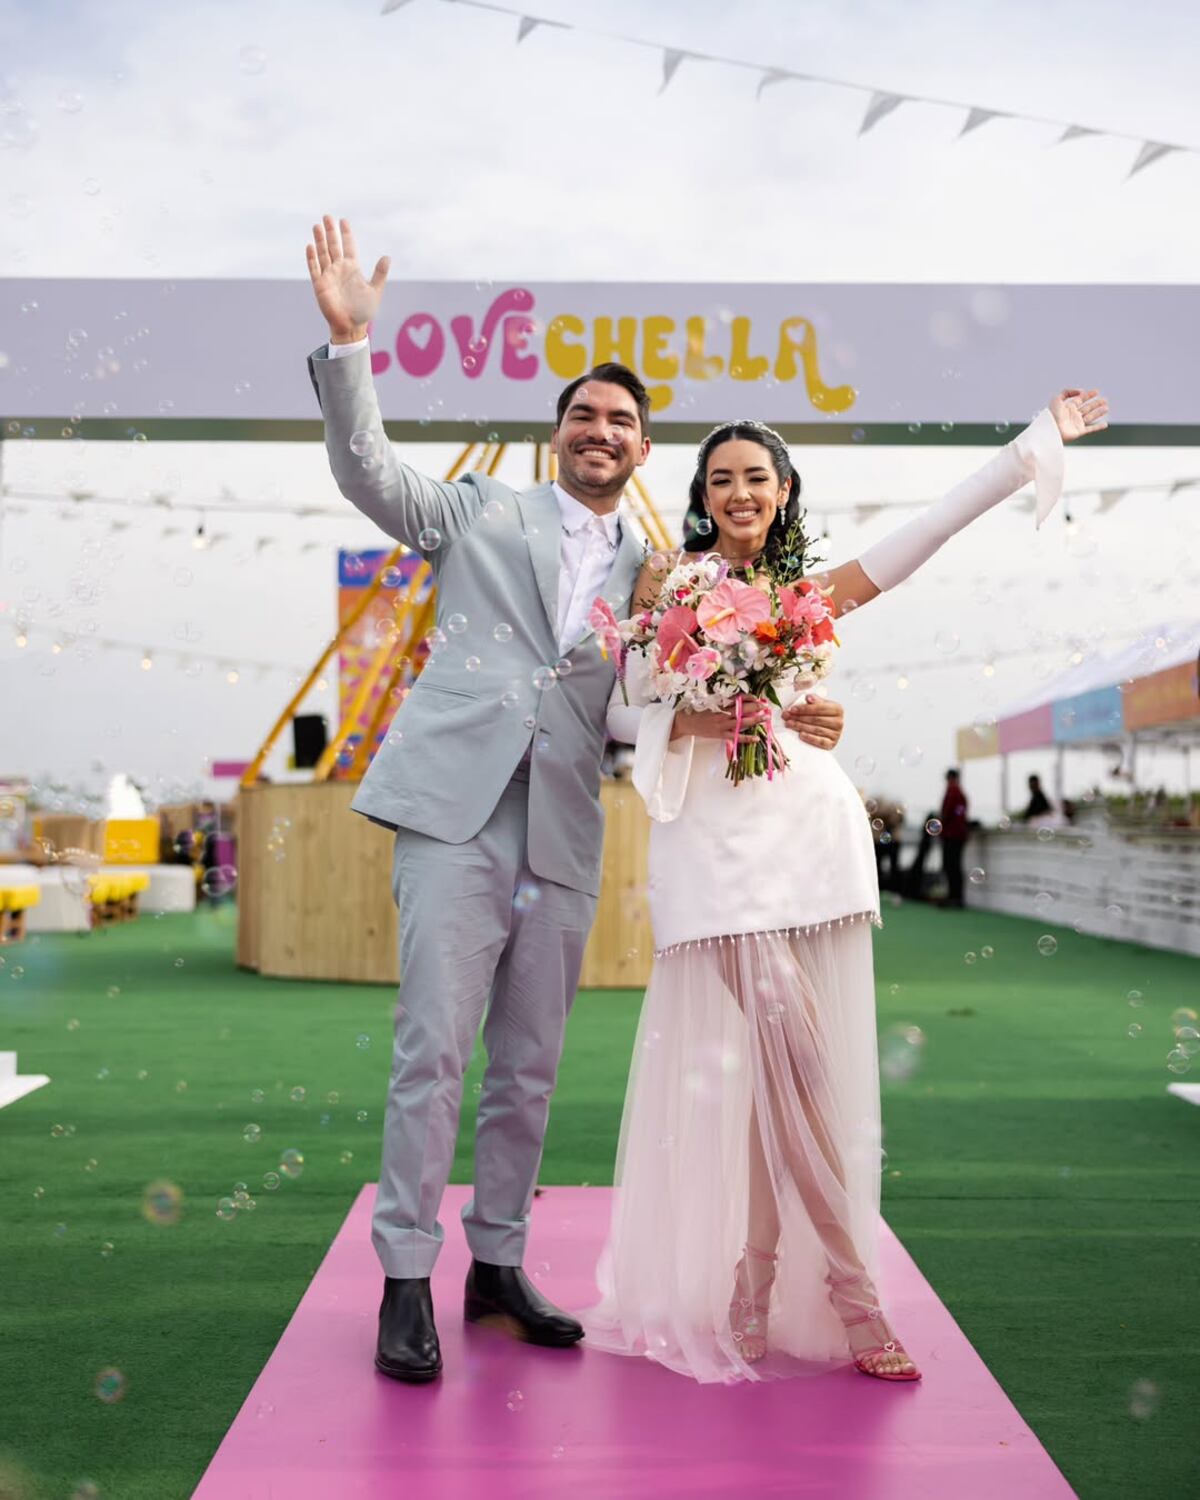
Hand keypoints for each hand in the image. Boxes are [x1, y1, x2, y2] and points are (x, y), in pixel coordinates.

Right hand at [306, 215, 389, 341]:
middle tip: (327, 216)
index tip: (344, 221)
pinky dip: (312, 258)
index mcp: (352, 269)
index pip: (348, 246)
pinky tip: (310, 246)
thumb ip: (380, 273)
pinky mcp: (320, 285)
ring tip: (317, 226)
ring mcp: (329, 276)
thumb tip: (387, 257)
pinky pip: (314, 269)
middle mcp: (339, 269)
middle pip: (333, 246)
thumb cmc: (364, 311)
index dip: (346, 234)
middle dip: (330, 231)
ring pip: (322, 254)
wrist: (351, 327)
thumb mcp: (375, 291)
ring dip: (320, 240)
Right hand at [671, 698, 770, 741]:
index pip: (738, 699)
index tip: (757, 697)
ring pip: (742, 722)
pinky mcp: (720, 735)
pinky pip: (736, 737)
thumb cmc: (698, 712)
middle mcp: (723, 714)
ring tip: (765, 718)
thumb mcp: (710, 703)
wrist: (686, 722)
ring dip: (755, 720)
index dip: (749, 698)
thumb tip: (739, 700)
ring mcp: (722, 725)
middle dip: (756, 707)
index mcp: (720, 704)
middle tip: (766, 706)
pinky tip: (756, 738)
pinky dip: (746, 738)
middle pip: (743, 709)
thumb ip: (724, 702)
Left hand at [782, 694, 843, 749]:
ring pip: (816, 729)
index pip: (819, 708)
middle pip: (816, 719)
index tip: (792, 709)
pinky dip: (810, 738)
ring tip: (789, 724)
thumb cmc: (821, 716)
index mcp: (837, 709)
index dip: (805, 708)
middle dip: (799, 717)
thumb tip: (808, 698)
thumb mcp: (819, 706)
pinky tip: (801, 734)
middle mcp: (839, 722)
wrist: (827, 731)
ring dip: (800, 726)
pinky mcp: (831, 744)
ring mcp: (836, 734)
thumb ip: (814, 701)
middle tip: (786, 716)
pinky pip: (820, 742)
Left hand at [1049, 388, 1108, 442]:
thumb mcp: (1057, 399)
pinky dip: (1098, 427)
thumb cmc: (1051, 415)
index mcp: (1068, 407)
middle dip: (1096, 404)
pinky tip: (1105, 424)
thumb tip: (1081, 391)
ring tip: (1107, 408)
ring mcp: (1076, 424)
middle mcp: (1073, 415)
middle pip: (1087, 408)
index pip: (1080, 399)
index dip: (1088, 395)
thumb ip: (1067, 392)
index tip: (1097, 391)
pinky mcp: (1078, 432)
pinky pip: (1090, 429)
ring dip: (1099, 412)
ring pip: (1090, 417)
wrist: (1050, 429)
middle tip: (1105, 400)